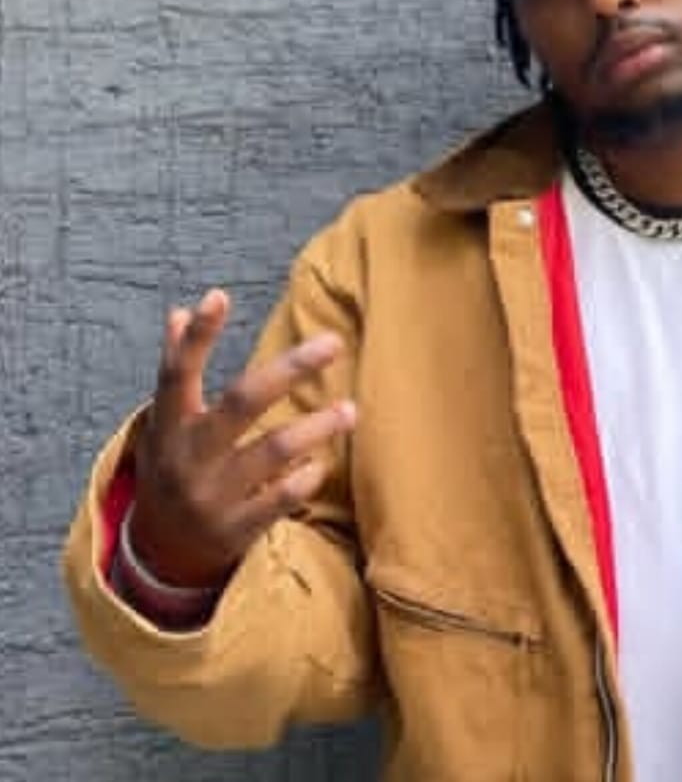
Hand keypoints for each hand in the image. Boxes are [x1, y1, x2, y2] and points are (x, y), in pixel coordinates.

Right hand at [128, 288, 356, 587]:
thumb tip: (178, 311)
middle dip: (290, 369)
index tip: (218, 295)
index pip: (177, 373)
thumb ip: (175, 371)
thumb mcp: (164, 425)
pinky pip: (281, 500)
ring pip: (273, 451)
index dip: (196, 336)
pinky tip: (323, 463)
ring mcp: (213, 494)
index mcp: (170, 426)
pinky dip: (306, 478)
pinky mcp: (237, 528)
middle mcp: (190, 456)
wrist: (161, 554)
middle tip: (333, 342)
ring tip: (350, 409)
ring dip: (316, 426)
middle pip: (242, 403)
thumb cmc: (174, 470)